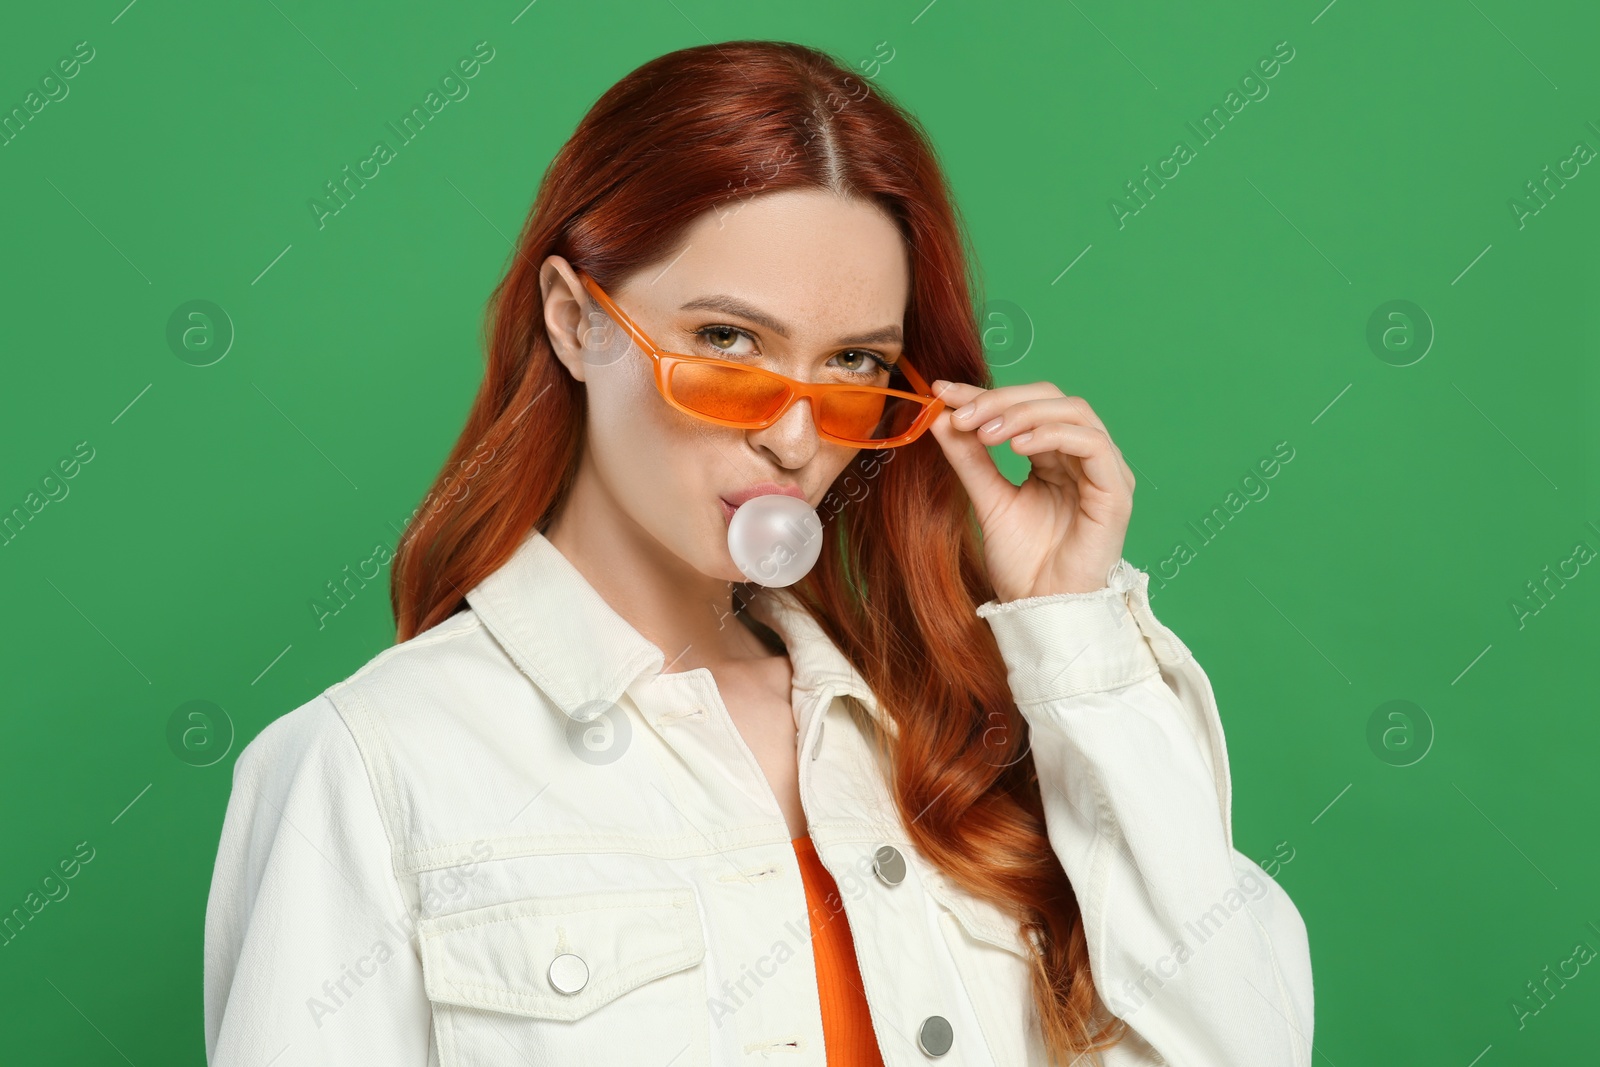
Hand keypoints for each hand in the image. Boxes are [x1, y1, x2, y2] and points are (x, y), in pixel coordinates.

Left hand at [927, 379, 1134, 601]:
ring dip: (1024, 414)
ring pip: (1073, 412)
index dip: (984, 394)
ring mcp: (1104, 471)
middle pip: (1051, 399)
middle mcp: (1084, 457)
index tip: (942, 394)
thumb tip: (940, 416)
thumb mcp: (987, 500)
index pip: (1026, 406)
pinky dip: (1052, 435)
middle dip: (1002, 400)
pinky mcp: (1116, 491)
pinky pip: (1092, 444)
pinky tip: (1017, 447)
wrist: (1040, 610)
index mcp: (1056, 457)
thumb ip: (969, 458)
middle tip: (962, 416)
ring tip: (986, 433)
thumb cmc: (1023, 564)